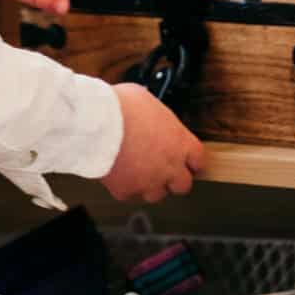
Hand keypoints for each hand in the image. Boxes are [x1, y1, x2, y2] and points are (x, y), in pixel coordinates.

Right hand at [100, 83, 204, 202]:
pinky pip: (129, 194)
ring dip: (150, 185)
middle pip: (183, 185)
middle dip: (174, 179)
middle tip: (163, 170)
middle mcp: (169, 166)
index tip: (186, 162)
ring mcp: (149, 181)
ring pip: (157, 194)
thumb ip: (156, 117)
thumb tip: (151, 116)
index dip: (191, 161)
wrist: (96, 123)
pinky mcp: (127, 190)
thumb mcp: (148, 100)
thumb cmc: (121, 107)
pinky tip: (119, 175)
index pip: (198, 161)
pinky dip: (125, 187)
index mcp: (180, 143)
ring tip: (139, 173)